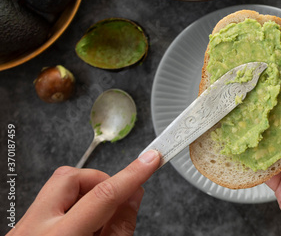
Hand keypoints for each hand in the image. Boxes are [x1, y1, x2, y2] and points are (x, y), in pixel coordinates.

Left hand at [7, 150, 160, 235]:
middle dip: (100, 183)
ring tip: (99, 225)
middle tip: (117, 203)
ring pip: (59, 187)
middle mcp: (34, 230)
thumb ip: (121, 227)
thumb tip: (133, 195)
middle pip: (70, 178)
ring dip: (87, 196)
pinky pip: (53, 204)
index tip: (152, 159)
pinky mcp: (22, 230)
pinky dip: (75, 210)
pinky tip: (84, 232)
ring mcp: (23, 229)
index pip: (103, 196)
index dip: (132, 175)